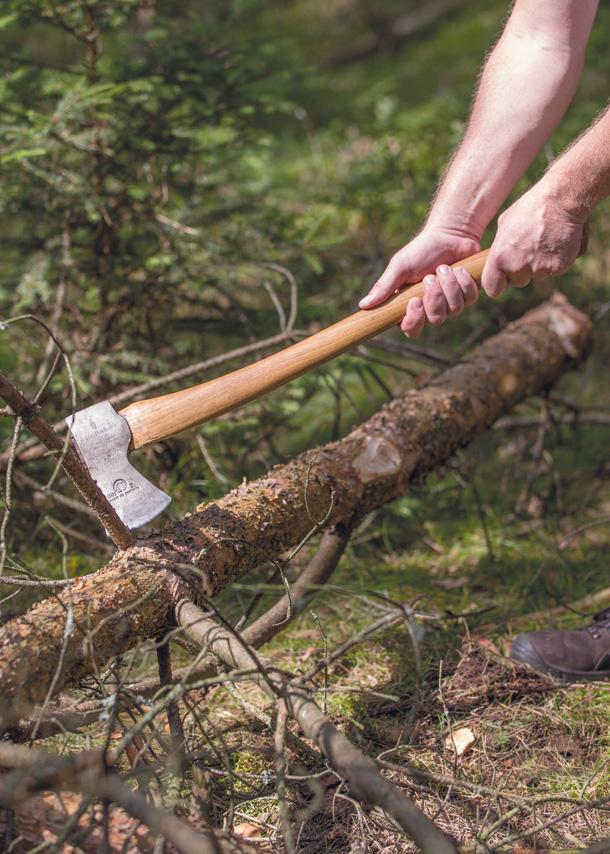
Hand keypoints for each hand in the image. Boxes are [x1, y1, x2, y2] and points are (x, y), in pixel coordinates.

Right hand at [359, 227, 480, 337]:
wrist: (449, 234)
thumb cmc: (421, 250)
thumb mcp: (400, 266)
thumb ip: (384, 286)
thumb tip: (363, 305)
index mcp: (410, 306)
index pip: (411, 329)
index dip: (414, 320)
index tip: (415, 301)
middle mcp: (431, 309)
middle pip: (435, 320)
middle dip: (435, 297)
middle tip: (430, 276)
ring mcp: (451, 303)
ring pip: (454, 310)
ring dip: (449, 286)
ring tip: (444, 268)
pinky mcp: (467, 295)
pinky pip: (469, 299)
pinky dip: (463, 282)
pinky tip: (459, 269)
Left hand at [481, 182, 587, 297]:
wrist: (560, 200)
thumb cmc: (529, 208)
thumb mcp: (504, 225)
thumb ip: (500, 248)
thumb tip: (496, 259)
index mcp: (499, 259)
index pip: (492, 289)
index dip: (497, 284)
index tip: (502, 279)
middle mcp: (517, 268)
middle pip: (518, 281)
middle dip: (522, 270)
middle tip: (529, 248)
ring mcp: (538, 270)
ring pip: (537, 276)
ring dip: (540, 264)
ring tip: (544, 240)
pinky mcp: (558, 268)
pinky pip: (554, 271)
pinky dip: (556, 261)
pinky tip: (557, 243)